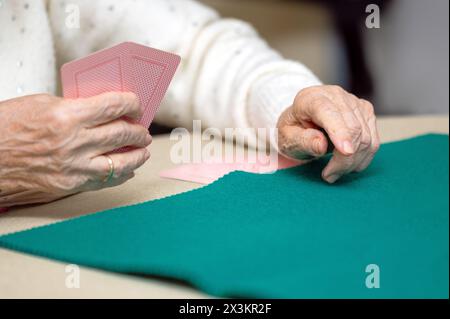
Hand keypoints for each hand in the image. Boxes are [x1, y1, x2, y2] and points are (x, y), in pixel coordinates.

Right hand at [0, 92, 151, 205]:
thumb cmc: (5, 128)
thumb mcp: (40, 105)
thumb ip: (75, 107)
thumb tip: (102, 112)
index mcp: (66, 116)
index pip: (113, 106)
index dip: (131, 103)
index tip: (137, 104)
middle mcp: (73, 143)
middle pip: (121, 134)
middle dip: (138, 131)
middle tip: (142, 130)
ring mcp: (73, 167)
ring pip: (121, 162)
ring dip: (137, 156)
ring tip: (142, 151)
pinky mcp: (70, 185)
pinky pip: (105, 181)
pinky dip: (121, 174)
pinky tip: (127, 170)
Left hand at [277, 85, 379, 182]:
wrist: (301, 119)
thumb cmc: (293, 129)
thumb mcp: (287, 138)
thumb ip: (303, 141)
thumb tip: (321, 145)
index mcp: (311, 99)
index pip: (330, 113)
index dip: (340, 132)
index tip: (346, 152)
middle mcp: (336, 96)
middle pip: (352, 129)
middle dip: (344, 159)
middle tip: (328, 176)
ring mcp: (354, 102)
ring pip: (366, 138)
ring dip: (353, 162)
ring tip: (334, 172)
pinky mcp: (366, 112)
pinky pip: (373, 140)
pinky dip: (363, 158)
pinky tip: (347, 165)